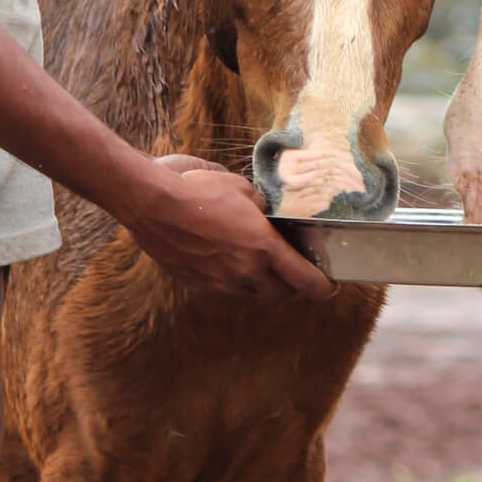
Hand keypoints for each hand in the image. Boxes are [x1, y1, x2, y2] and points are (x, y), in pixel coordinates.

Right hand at [122, 158, 334, 298]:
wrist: (152, 203)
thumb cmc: (199, 188)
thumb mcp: (242, 189)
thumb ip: (261, 208)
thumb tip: (266, 214)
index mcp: (263, 247)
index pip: (305, 280)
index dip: (322, 288)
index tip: (329, 288)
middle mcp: (244, 271)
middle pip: (281, 293)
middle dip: (293, 286)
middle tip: (297, 274)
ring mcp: (219, 281)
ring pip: (252, 293)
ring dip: (263, 284)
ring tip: (263, 268)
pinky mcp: (196, 283)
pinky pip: (225, 289)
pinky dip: (234, 281)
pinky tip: (230, 264)